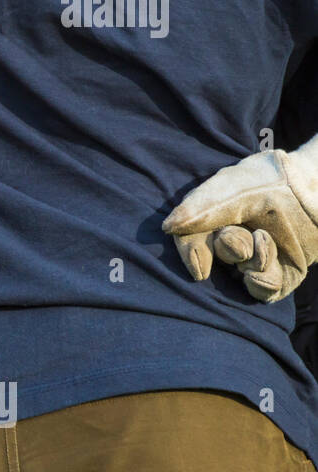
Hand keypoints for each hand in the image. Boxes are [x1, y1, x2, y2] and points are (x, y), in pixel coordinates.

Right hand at [162, 140, 317, 302]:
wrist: (317, 185)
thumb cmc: (273, 179)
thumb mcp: (232, 188)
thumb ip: (200, 206)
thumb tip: (168, 228)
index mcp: (215, 219)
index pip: (190, 241)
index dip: (191, 255)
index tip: (201, 269)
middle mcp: (234, 241)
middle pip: (216, 258)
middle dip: (228, 248)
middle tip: (245, 236)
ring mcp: (259, 259)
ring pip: (240, 275)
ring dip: (251, 262)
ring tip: (266, 240)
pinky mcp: (283, 274)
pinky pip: (264, 292)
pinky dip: (261, 285)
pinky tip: (266, 272)